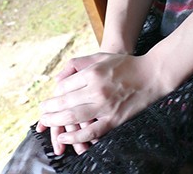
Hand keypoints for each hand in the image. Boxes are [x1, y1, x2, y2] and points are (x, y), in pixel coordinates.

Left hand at [36, 51, 169, 150]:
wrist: (151, 75)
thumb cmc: (124, 64)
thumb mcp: (100, 56)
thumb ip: (78, 64)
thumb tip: (58, 79)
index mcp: (92, 72)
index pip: (64, 87)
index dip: (53, 95)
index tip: (47, 99)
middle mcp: (96, 89)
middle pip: (65, 103)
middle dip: (49, 110)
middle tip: (41, 113)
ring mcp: (105, 106)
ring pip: (73, 118)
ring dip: (56, 122)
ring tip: (47, 123)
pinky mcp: (113, 119)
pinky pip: (90, 132)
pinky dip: (75, 137)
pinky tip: (65, 137)